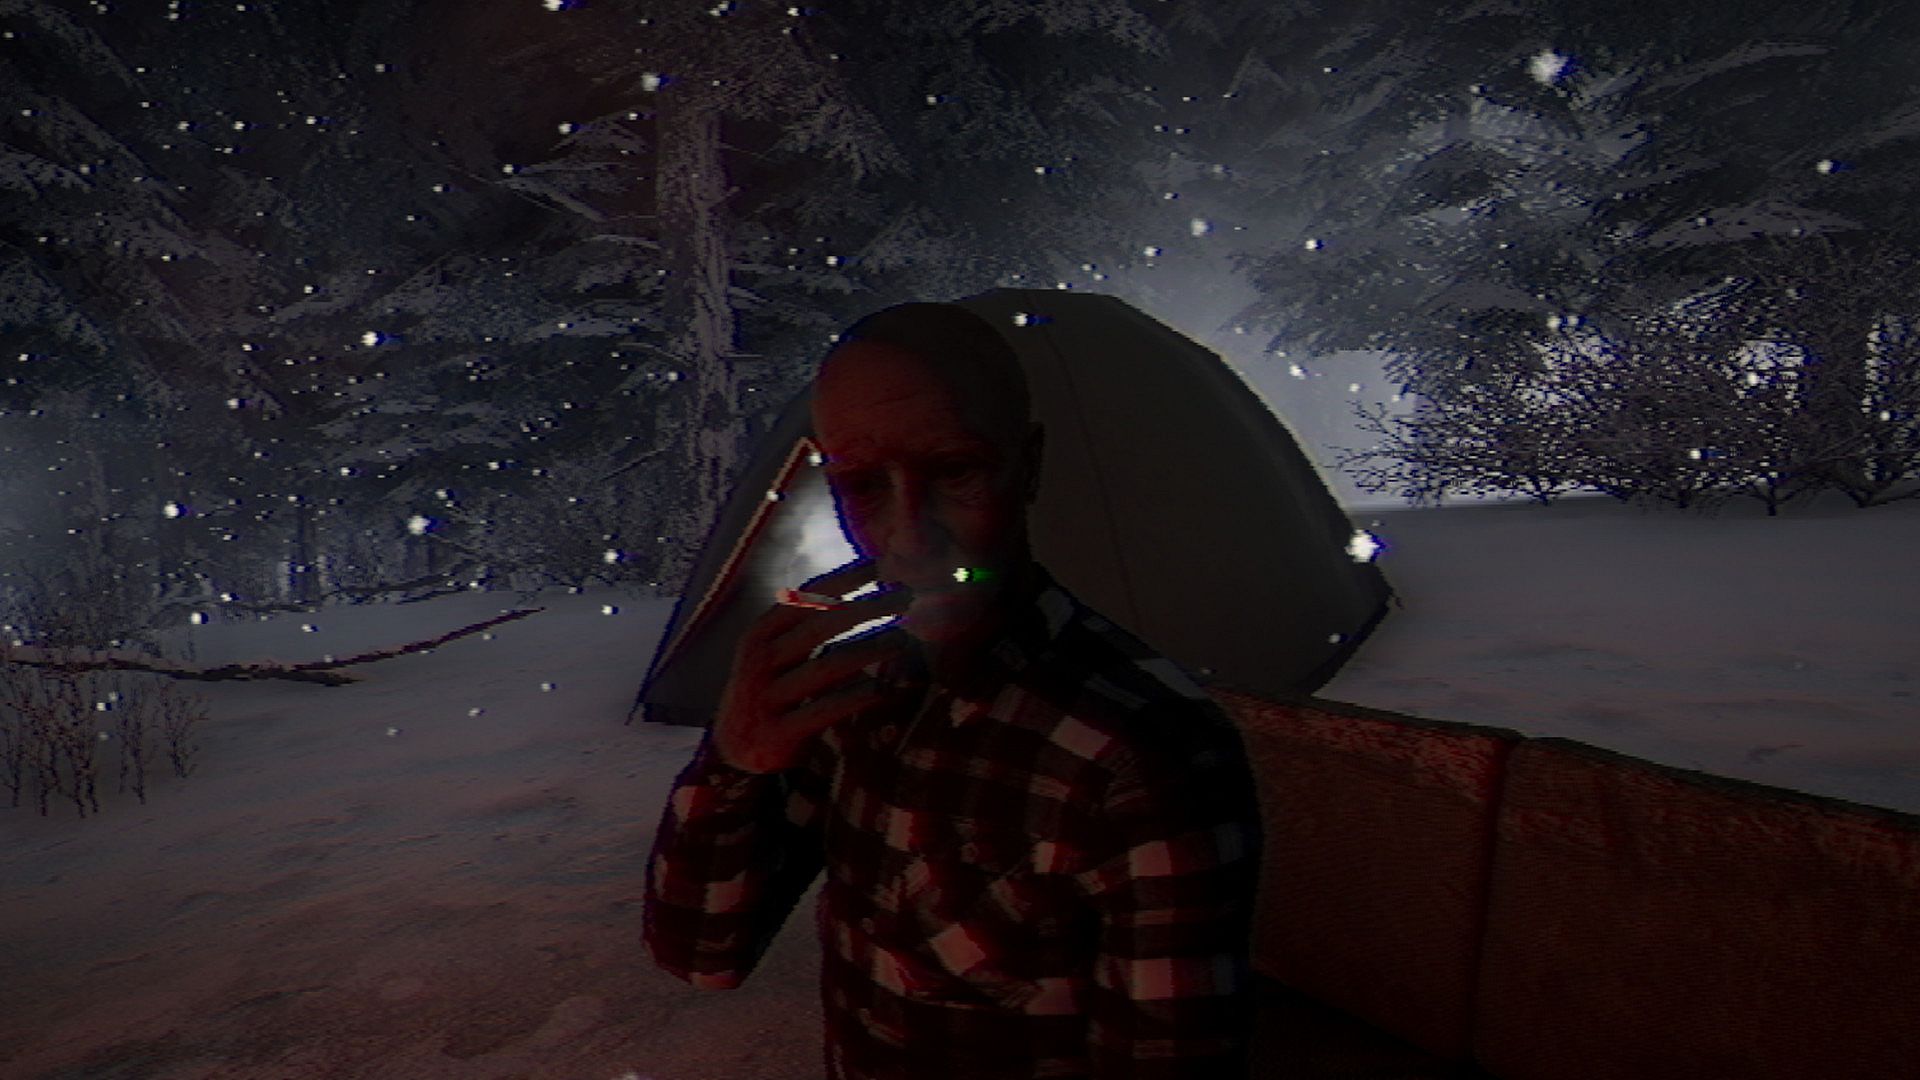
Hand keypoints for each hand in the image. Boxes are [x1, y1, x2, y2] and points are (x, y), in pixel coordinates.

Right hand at [711, 558, 920, 773]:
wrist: (734, 751)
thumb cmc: (769, 691)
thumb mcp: (774, 655)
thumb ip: (804, 628)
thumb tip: (863, 597)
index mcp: (758, 636)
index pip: (802, 599)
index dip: (842, 580)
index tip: (879, 565)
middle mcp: (759, 662)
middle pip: (818, 627)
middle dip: (865, 608)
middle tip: (904, 597)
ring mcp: (767, 698)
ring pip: (825, 668)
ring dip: (869, 650)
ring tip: (902, 640)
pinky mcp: (779, 732)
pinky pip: (824, 710)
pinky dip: (856, 697)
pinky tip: (883, 688)